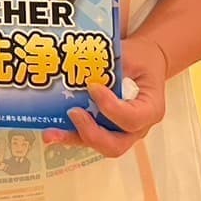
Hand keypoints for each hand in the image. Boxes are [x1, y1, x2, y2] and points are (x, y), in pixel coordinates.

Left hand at [48, 34, 168, 157]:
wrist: (145, 64)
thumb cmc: (139, 59)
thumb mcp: (131, 55)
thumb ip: (110, 63)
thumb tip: (81, 63)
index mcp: (150, 109)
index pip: (132, 119)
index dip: (111, 108)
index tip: (92, 86)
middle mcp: (137, 128)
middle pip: (116, 144)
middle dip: (92, 133)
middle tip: (73, 113)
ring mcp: (122, 133)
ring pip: (99, 145)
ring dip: (73, 139)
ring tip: (50, 134)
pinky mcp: (106, 130)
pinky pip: (88, 138)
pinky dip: (70, 135)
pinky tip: (50, 131)